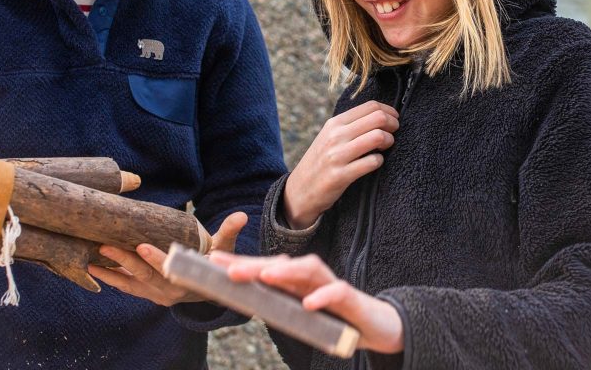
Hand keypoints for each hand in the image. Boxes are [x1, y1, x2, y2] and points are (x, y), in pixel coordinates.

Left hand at [89, 211, 247, 305]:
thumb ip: (229, 232)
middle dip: (124, 261)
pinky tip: (93, 269)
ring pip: (131, 284)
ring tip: (90, 261)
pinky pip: (127, 288)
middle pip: (144, 276)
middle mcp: (171, 289)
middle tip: (105, 246)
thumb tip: (241, 215)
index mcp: (188, 277)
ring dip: (110, 273)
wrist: (208, 290)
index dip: (155, 259)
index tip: (140, 246)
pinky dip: (111, 279)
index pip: (170, 269)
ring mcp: (157, 294)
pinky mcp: (148, 295)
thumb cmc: (214, 263)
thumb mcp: (223, 249)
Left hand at [213, 252, 404, 353]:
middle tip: (229, 270)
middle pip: (282, 264)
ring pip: (309, 270)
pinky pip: (337, 293)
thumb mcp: (303, 319)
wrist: (378, 328)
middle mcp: (312, 279)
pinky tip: (308, 304)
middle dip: (255, 265)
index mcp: (296, 283)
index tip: (212, 262)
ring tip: (266, 276)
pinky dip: (323, 296)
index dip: (240, 264)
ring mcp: (331, 285)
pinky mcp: (351, 298)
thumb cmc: (336, 321)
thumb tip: (249, 306)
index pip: (266, 269)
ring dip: (287, 271)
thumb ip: (281, 311)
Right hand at [285, 101, 399, 228]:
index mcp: (334, 123)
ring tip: (385, 148)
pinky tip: (374, 163)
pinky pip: (372, 162)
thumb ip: (350, 125)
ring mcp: (337, 155)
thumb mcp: (329, 137)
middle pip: (377, 118)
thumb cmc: (321, 162)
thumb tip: (380, 115)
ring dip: (389, 142)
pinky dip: (379, 161)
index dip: (389, 111)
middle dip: (393, 125)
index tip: (394, 119)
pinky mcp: (341, 175)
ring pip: (378, 137)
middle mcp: (335, 136)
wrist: (299, 190)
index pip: (370, 106)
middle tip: (393, 133)